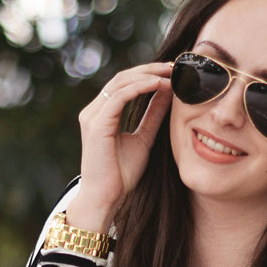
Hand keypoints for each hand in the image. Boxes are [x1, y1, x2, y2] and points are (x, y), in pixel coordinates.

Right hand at [69, 62, 172, 231]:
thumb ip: (153, 116)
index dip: (148, 74)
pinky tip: (159, 86)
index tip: (172, 72)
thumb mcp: (144, 138)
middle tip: (175, 67)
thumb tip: (168, 93)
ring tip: (170, 75)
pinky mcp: (96, 124)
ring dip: (147, 75)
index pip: (125, 83)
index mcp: (103, 114)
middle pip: (122, 77)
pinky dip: (140, 88)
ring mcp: (92, 116)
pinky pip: (118, 97)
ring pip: (120, 82)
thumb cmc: (121, 174)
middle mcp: (94, 111)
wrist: (106, 198)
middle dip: (150, 69)